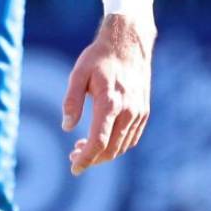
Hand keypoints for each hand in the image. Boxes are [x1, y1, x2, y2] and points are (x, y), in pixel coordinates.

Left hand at [62, 14, 153, 174]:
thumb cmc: (100, 57)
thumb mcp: (79, 74)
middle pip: (111, 149)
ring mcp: (139, 112)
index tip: (74, 168)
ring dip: (103, 154)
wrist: (129, 43)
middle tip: (73, 157)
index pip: (98, 142)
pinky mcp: (144, 112)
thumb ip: (72, 101)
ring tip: (83, 148)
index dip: (86, 159)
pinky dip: (117, 146)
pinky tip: (103, 140)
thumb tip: (67, 127)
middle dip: (92, 159)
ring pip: (122, 146)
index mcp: (110, 103)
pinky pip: (131, 138)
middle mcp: (128, 111)